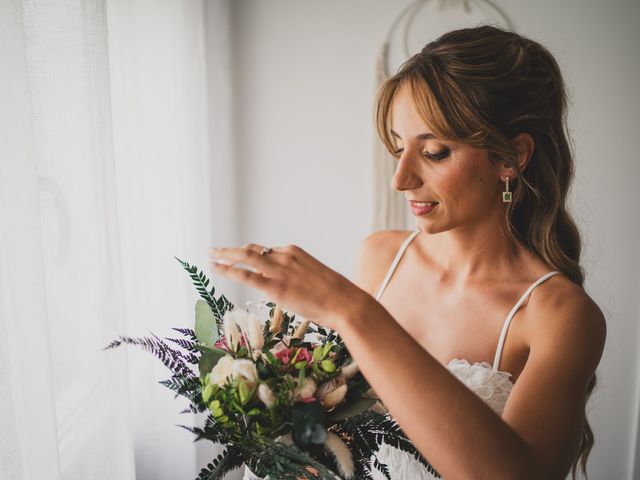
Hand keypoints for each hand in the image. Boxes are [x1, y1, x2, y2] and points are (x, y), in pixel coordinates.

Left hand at [209, 243, 365, 330]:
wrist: (344, 303)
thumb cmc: (335, 295)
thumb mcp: (314, 277)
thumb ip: (296, 276)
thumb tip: (286, 283)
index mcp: (294, 252)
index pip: (266, 251)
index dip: (250, 255)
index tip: (239, 258)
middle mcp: (284, 256)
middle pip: (251, 249)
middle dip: (230, 250)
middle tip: (215, 250)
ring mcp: (279, 270)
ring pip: (244, 258)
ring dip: (224, 256)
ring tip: (210, 257)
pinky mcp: (274, 286)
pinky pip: (245, 275)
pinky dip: (227, 270)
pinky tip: (216, 269)